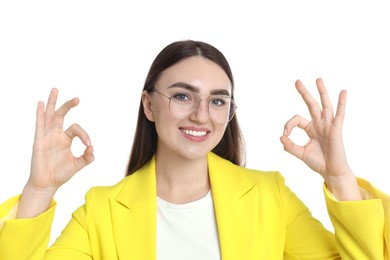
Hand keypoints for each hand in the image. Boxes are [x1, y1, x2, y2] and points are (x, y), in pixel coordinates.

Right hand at [26, 88, 93, 193]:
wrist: (47, 184)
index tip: (88, 145)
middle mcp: (56, 135)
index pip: (76, 128)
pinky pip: (39, 125)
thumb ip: (86, 158)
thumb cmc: (61, 174)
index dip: (84, 135)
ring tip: (55, 90)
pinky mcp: (39, 141)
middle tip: (77, 99)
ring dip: (52, 103)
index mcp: (65, 139)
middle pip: (61, 115)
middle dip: (68, 106)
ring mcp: (46, 137)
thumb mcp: (77, 165)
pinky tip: (41, 104)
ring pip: (49, 116)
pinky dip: (40, 114)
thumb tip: (92, 148)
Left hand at [280, 78, 360, 199]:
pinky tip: (343, 92)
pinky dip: (341, 104)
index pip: (297, 119)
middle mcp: (319, 124)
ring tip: (318, 80)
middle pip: (311, 105)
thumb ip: (290, 146)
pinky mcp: (336, 130)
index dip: (288, 125)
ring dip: (322, 92)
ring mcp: (328, 126)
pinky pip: (339, 115)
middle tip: (297, 81)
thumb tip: (280, 137)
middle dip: (304, 93)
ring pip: (325, 106)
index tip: (285, 134)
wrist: (331, 172)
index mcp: (310, 129)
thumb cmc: (318, 162)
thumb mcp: (300, 153)